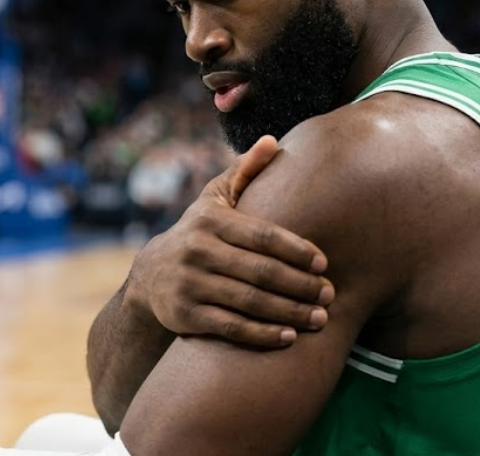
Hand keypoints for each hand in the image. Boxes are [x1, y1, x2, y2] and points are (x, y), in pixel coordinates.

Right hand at [125, 136, 334, 347]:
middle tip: (329, 295)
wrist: (150, 277)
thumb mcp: (215, 200)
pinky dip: (263, 334)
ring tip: (319, 319)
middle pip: (261, 271)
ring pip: (250, 301)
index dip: (297, 250)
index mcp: (210, 220)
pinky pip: (231, 327)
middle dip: (300, 285)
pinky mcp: (185, 315)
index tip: (325, 263)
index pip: (263, 235)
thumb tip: (274, 141)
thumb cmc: (197, 233)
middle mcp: (197, 250)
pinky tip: (289, 337)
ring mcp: (189, 284)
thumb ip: (244, 171)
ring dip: (289, 312)